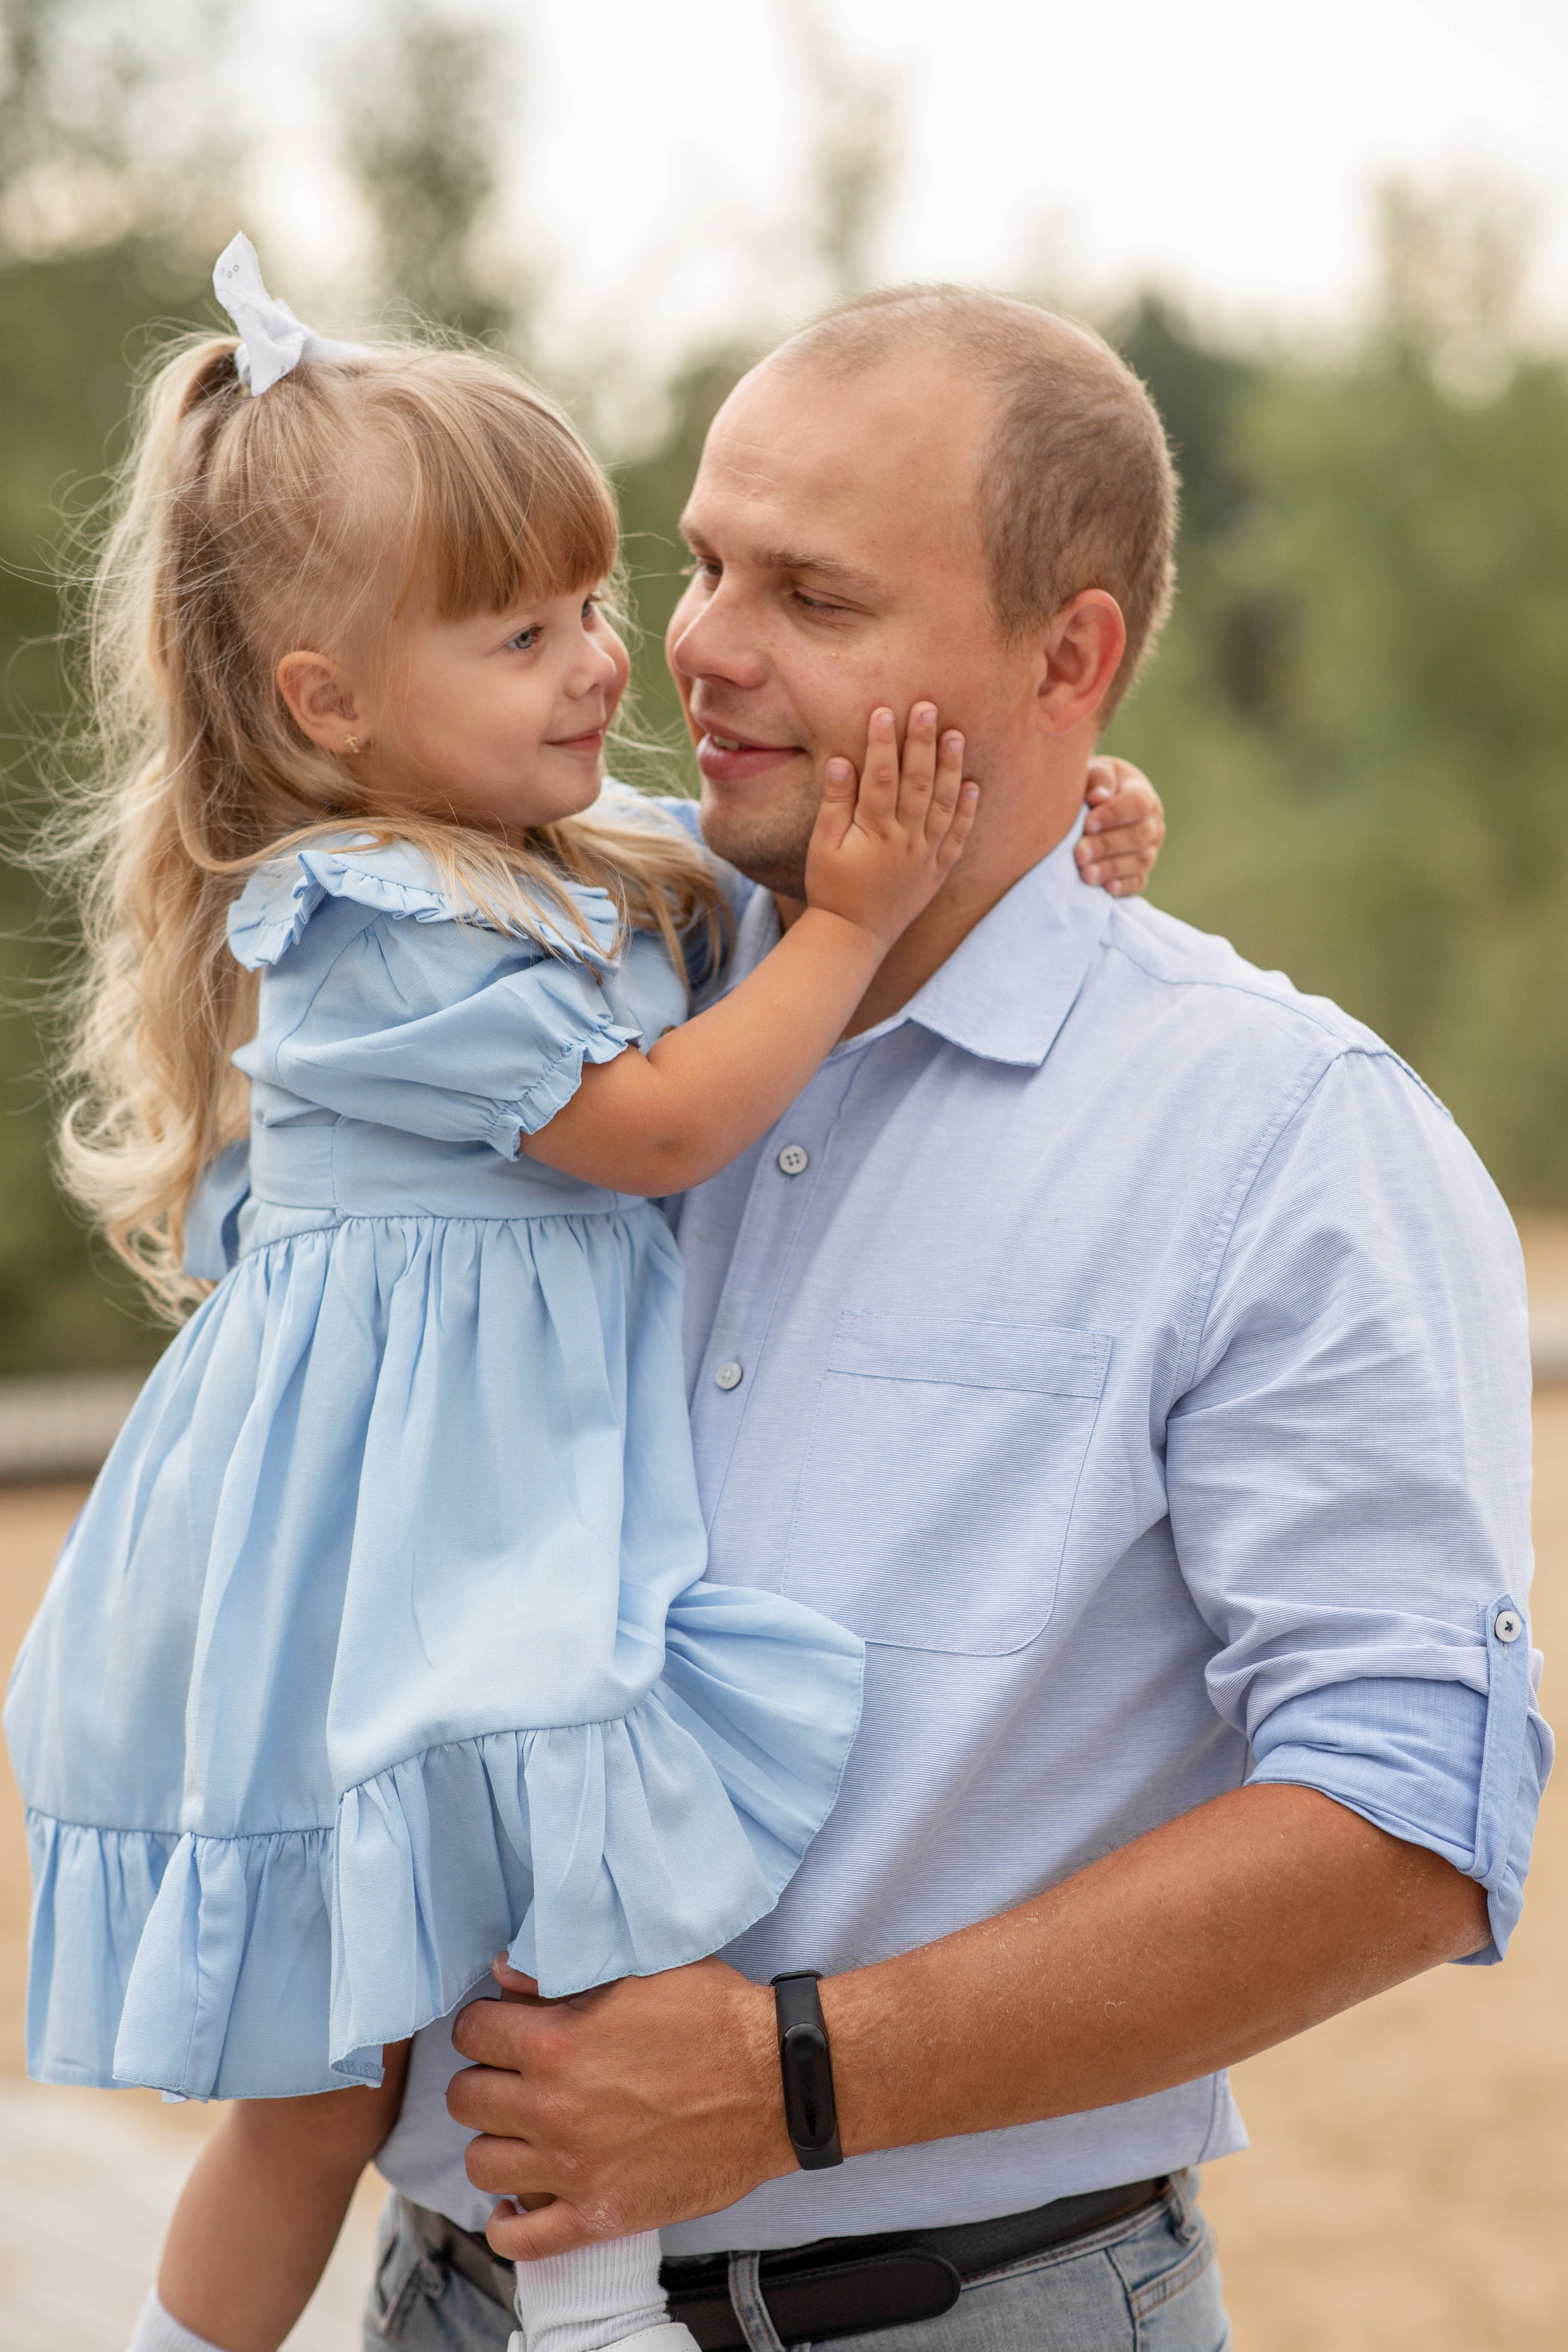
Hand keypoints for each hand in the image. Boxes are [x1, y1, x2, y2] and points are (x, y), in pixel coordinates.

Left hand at [449, 1956, 792, 2261]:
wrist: (775, 2083)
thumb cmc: (715, 2017)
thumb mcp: (641, 1970)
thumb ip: (562, 1972)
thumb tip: (503, 1973)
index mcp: (556, 2042)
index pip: (472, 2032)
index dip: (484, 2025)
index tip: (502, 2029)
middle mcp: (553, 2107)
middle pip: (467, 2099)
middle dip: (484, 2081)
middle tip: (513, 2079)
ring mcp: (573, 2168)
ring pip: (482, 2165)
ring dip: (495, 2144)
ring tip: (521, 2132)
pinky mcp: (600, 2214)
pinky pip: (524, 2239)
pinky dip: (509, 2227)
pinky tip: (517, 2206)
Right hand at [804, 704, 977, 949]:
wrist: (853, 936)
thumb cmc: (831, 888)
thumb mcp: (822, 846)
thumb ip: (835, 803)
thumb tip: (842, 761)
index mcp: (874, 832)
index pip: (881, 777)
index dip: (883, 742)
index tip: (885, 710)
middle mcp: (905, 840)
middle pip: (917, 782)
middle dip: (922, 742)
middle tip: (929, 707)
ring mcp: (925, 855)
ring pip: (943, 803)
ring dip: (951, 767)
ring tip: (956, 735)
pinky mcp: (937, 870)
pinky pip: (957, 836)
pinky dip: (967, 810)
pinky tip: (973, 784)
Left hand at [1075, 758, 1163, 894]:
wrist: (1093, 804)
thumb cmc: (1092, 786)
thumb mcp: (1094, 772)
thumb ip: (1097, 779)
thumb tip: (1098, 796)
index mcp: (1142, 793)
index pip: (1138, 804)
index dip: (1114, 815)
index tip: (1088, 824)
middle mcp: (1152, 822)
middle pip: (1138, 835)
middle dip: (1107, 845)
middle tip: (1080, 853)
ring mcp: (1149, 848)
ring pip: (1140, 860)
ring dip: (1112, 868)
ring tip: (1085, 874)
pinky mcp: (1141, 870)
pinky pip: (1138, 881)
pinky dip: (1123, 886)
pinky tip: (1106, 888)